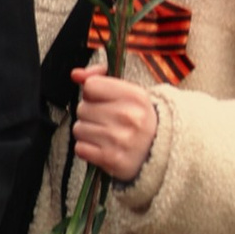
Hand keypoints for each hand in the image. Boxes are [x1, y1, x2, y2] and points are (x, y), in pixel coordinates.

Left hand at [72, 64, 160, 181]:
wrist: (159, 151)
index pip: (91, 86)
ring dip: (87, 132)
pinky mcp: (111, 159)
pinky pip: (80, 148)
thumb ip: (100, 77)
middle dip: (90, 114)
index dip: (93, 93)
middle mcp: (128, 116)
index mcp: (135, 96)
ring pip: (79, 129)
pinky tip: (102, 147)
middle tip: (106, 120)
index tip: (103, 101)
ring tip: (104, 134)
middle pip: (82, 108)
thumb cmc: (139, 119)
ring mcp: (119, 139)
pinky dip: (87, 149)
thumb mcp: (129, 93)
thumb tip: (76, 74)